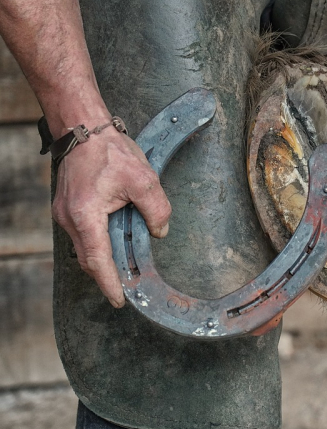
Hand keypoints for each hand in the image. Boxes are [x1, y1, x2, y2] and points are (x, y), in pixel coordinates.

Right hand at [51, 128, 171, 307]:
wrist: (83, 129)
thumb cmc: (110, 152)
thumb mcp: (143, 179)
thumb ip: (156, 209)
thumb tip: (160, 232)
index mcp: (86, 214)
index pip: (98, 259)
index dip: (109, 282)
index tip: (119, 299)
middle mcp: (69, 218)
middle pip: (88, 258)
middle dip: (107, 275)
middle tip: (126, 288)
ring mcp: (64, 213)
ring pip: (85, 247)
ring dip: (103, 258)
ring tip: (124, 267)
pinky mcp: (67, 207)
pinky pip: (83, 234)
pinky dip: (98, 242)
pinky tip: (115, 241)